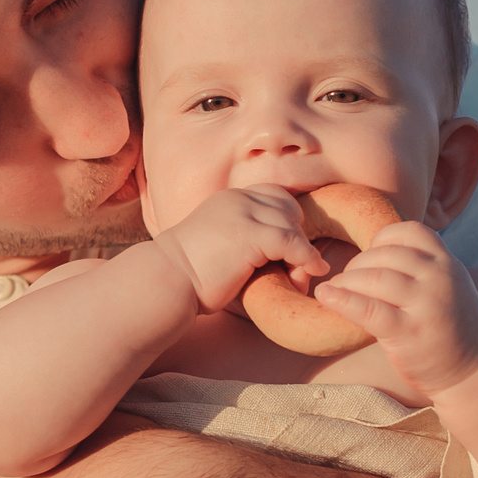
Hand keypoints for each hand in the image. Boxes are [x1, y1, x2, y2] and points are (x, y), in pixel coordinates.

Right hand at [151, 186, 328, 312]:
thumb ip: (251, 246)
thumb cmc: (189, 277)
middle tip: (296, 266)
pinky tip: (312, 270)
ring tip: (300, 277)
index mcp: (229, 199)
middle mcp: (237, 199)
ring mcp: (243, 214)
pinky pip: (292, 241)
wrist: (165, 281)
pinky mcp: (249, 234)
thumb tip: (286, 262)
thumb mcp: (222, 249)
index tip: (290, 248)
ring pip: (293, 224)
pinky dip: (307, 257)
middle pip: (288, 207)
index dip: (288, 220)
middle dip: (298, 234)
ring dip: (303, 251)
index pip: (274, 196)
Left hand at [315, 220, 477, 396]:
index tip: (369, 254)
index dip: (381, 239)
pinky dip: (342, 300)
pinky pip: (368, 310)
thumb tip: (368, 252)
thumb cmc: (448, 323)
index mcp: (446, 262)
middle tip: (347, 279)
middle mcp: (439, 278)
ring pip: (374, 278)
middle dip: (358, 264)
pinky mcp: (409, 332)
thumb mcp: (445, 284)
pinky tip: (326, 296)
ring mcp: (426, 305)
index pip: (408, 231)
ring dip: (347, 281)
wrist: (475, 367)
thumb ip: (418, 266)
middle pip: (385, 255)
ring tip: (335, 290)